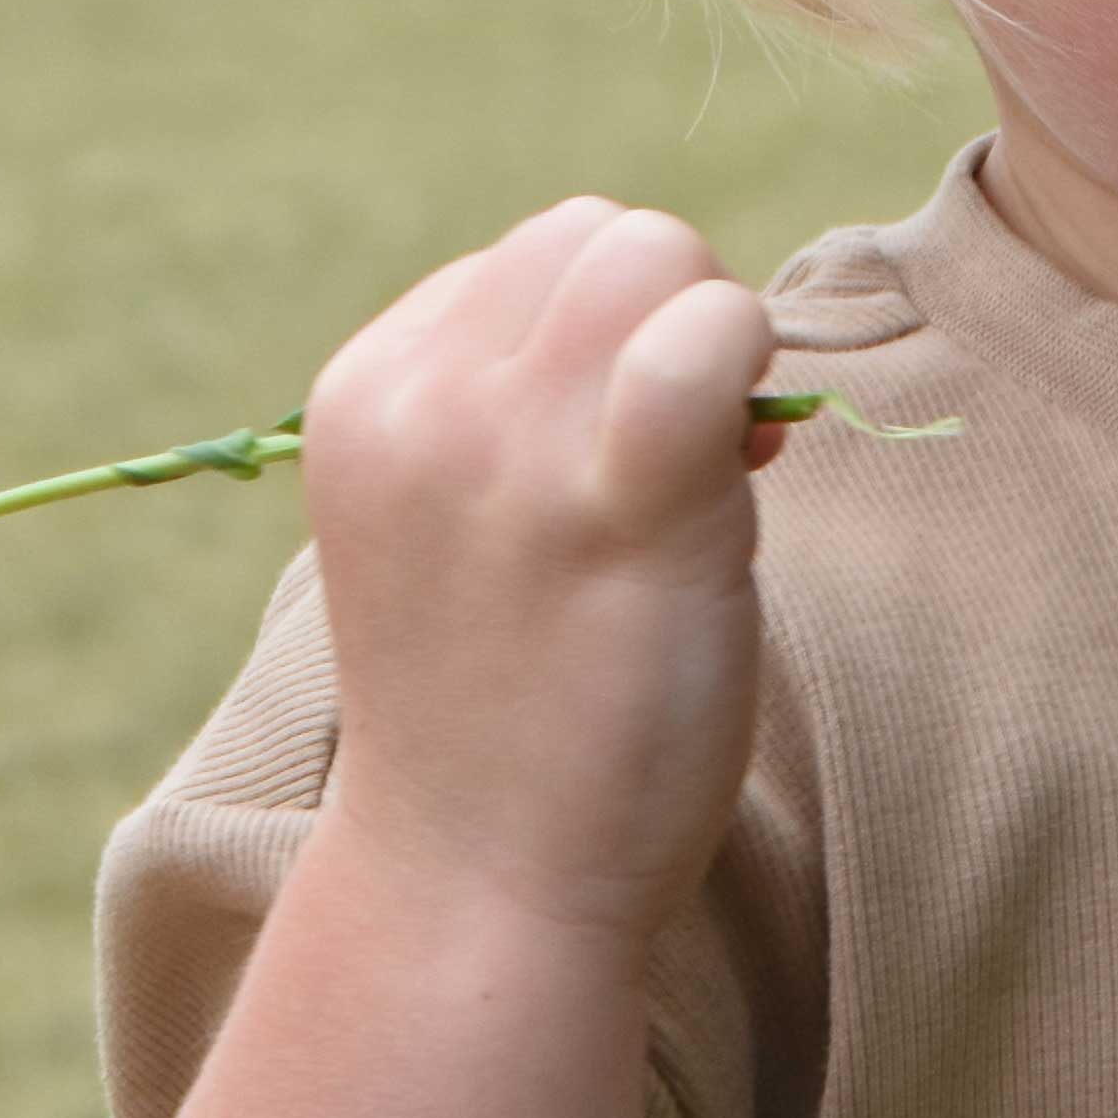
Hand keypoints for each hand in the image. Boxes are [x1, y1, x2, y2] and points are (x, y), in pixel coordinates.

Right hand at [297, 200, 787, 947]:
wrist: (481, 883)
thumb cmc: (501, 711)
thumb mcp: (460, 521)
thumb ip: (531, 407)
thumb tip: (694, 325)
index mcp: (367, 391)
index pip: (529, 256)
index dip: (610, 332)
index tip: (617, 447)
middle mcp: (423, 400)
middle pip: (600, 234)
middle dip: (669, 313)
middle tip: (681, 451)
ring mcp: (510, 447)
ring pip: (658, 257)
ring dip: (717, 343)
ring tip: (699, 480)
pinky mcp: (618, 505)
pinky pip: (711, 341)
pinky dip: (750, 376)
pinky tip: (744, 480)